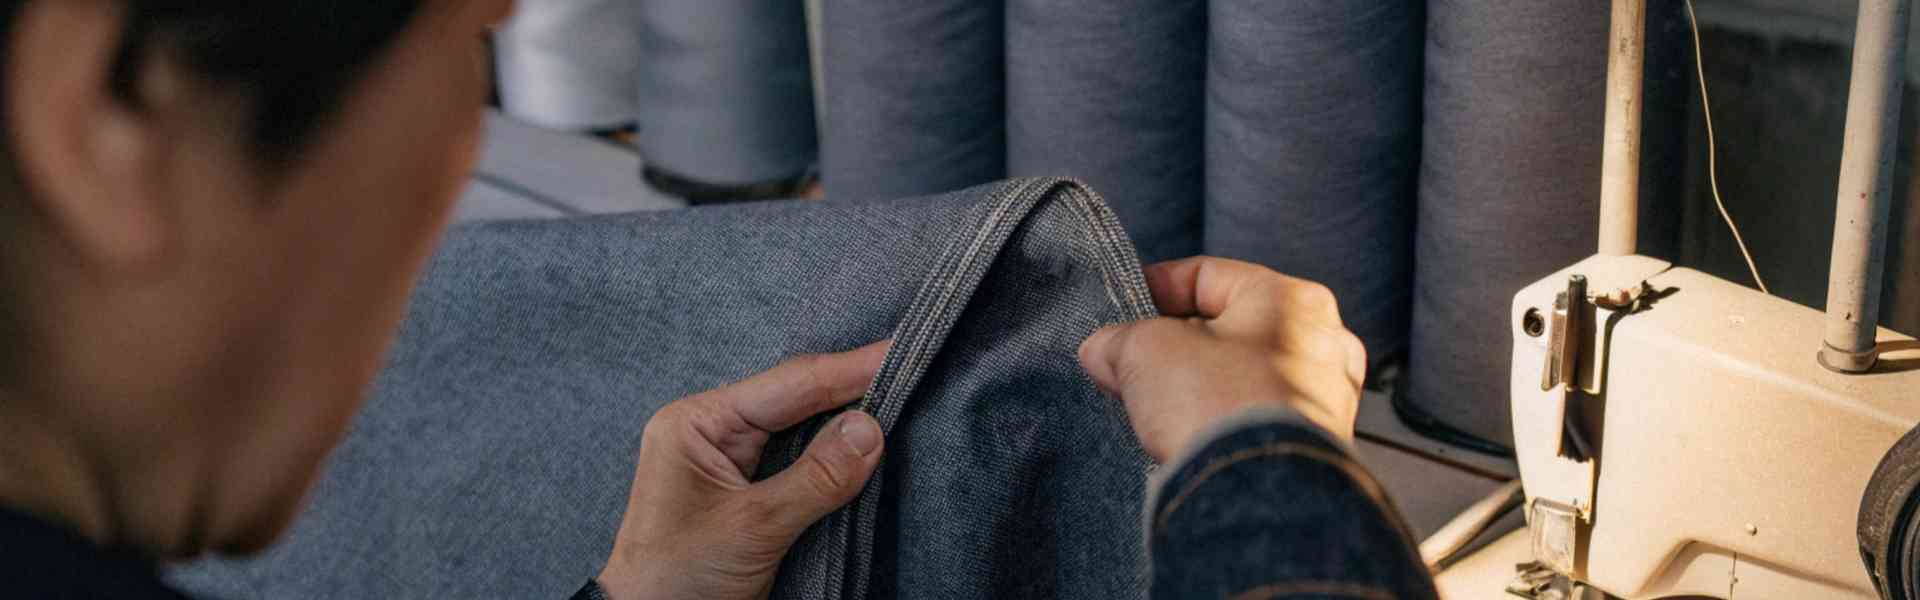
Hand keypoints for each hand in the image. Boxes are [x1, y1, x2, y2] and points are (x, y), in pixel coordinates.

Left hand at [596, 342, 889, 599]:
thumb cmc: (676, 581)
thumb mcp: (752, 528)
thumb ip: (816, 478)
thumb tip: (871, 428)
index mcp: (698, 422)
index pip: (791, 384)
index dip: (851, 368)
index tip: (902, 349)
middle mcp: (712, 432)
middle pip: (798, 398)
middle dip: (854, 387)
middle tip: (914, 369)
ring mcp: (730, 462)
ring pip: (802, 428)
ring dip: (847, 421)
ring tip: (901, 397)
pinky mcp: (748, 494)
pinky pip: (799, 460)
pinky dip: (834, 455)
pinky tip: (867, 444)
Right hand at [1078, 257, 1364, 461]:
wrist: (1255, 494)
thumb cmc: (1218, 404)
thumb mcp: (1146, 350)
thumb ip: (1120, 339)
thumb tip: (1102, 349)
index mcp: (1290, 298)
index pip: (1207, 275)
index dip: (1154, 287)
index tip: (1120, 310)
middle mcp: (1322, 343)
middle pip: (1226, 327)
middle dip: (1171, 343)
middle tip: (1126, 361)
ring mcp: (1324, 398)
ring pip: (1241, 374)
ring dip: (1194, 384)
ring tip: (1149, 402)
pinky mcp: (1314, 446)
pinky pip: (1254, 416)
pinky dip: (1218, 419)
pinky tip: (1183, 434)